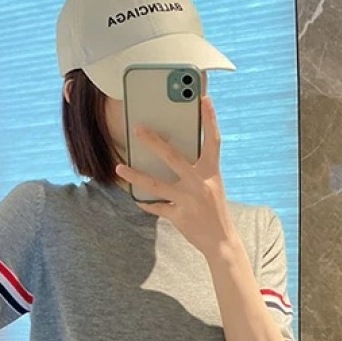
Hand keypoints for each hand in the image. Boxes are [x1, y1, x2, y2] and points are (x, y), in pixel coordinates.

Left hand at [113, 95, 237, 257]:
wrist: (221, 242)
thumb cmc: (214, 209)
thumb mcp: (211, 185)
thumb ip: (196, 169)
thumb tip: (169, 153)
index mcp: (211, 172)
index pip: (212, 140)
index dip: (210, 119)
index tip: (204, 99)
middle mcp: (200, 184)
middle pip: (174, 158)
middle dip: (154, 142)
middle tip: (138, 129)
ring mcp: (189, 201)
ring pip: (156, 184)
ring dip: (135, 176)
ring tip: (119, 168)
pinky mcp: (179, 216)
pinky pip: (156, 206)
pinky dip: (146, 202)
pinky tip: (136, 198)